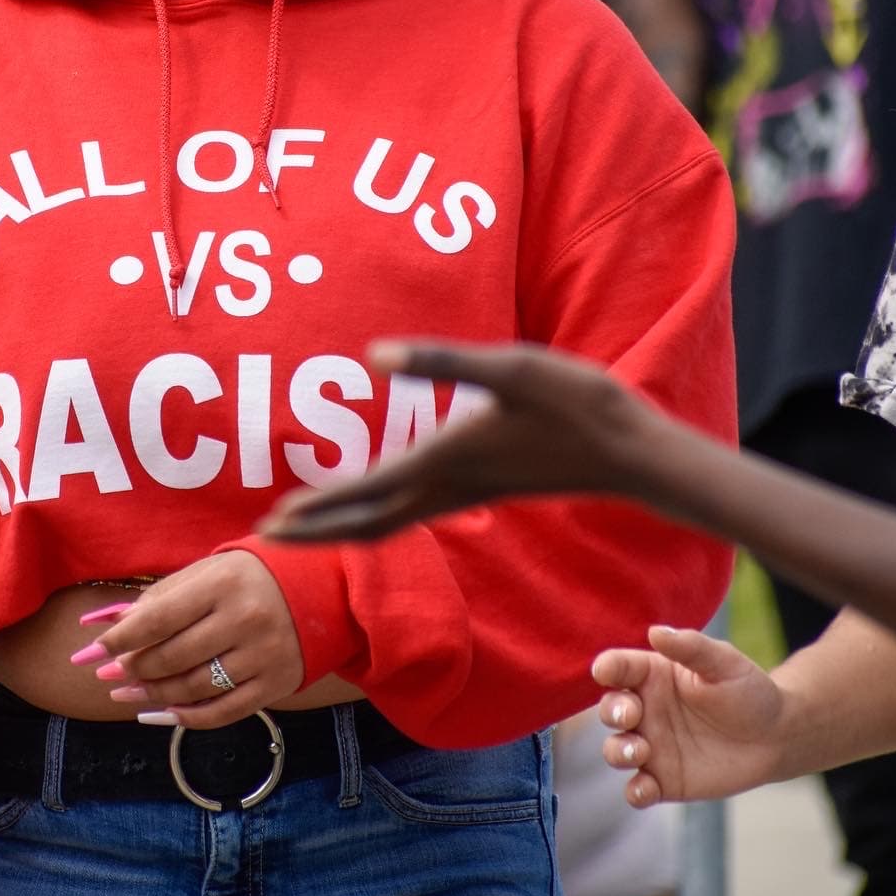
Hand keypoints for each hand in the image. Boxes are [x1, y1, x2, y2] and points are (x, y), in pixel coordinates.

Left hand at [73, 552, 302, 727]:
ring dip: (153, 696)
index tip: (95, 651)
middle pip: (173, 657)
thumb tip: (108, 624)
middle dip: (133, 669)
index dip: (122, 638)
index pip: (159, 618)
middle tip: (109, 675)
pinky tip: (161, 712)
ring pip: (194, 688)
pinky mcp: (276, 684)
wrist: (324, 589)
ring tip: (127, 695)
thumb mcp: (208, 572)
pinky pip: (223, 711)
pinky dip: (187, 717)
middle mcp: (244, 620)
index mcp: (223, 583)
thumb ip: (160, 597)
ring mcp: (263, 655)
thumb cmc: (252, 575)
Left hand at [259, 339, 659, 542]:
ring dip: (341, 524)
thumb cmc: (576, 403)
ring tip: (302, 523)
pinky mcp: (481, 488)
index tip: (272, 523)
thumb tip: (374, 356)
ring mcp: (467, 493)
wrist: (632, 451)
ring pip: (389, 521)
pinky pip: (412, 512)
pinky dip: (376, 515)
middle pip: (369, 522)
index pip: (366, 494)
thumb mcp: (511, 367)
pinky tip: (370, 502)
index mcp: (447, 460)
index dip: (318, 509)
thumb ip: (441, 362)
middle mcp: (450, 487)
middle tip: (263, 538)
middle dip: (316, 531)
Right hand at [595, 625, 786, 806]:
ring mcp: (652, 747)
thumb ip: (691, 647)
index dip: (607, 668)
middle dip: (611, 711)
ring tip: (639, 751)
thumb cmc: (748, 690)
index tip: (605, 672)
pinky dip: (635, 792)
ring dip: (618, 751)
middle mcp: (645, 710)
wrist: (777, 736)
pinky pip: (638, 789)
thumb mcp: (723, 662)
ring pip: (616, 750)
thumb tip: (656, 631)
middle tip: (629, 715)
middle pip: (610, 710)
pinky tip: (645, 789)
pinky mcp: (664, 780)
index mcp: (652, 675)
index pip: (618, 668)